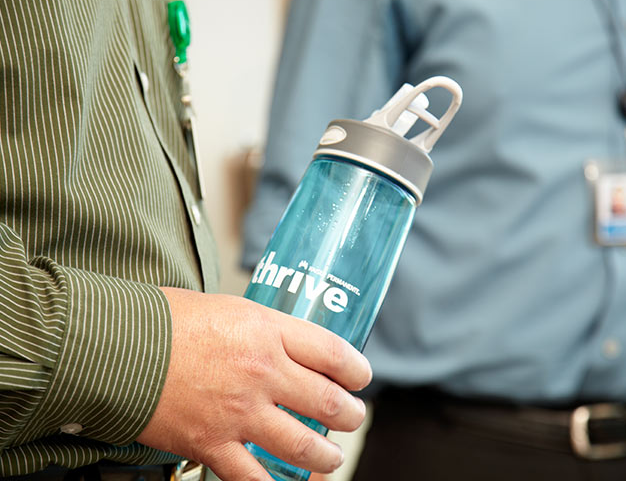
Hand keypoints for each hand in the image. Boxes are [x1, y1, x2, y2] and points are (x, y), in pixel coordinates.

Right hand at [136, 288, 371, 480]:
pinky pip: (255, 479)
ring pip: (303, 446)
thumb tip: (287, 345)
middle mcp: (263, 373)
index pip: (334, 353)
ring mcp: (240, 413)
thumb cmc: (170, 320)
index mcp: (269, 332)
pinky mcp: (213, 445)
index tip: (361, 377)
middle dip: (350, 414)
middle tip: (353, 416)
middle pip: (327, 401)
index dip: (356, 369)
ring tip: (331, 457)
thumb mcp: (231, 308)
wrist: (118, 346)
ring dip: (326, 455)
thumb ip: (265, 330)